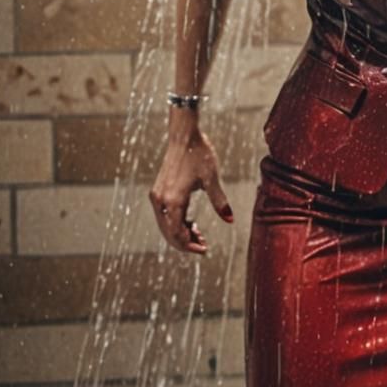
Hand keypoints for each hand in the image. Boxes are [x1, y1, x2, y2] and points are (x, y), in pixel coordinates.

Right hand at [148, 127, 233, 255]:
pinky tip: (191, 222)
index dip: (190, 246)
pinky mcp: (157, 191)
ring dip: (180, 233)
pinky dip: (175, 222)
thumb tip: (230, 220)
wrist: (184, 137)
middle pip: (169, 233)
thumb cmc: (199, 155)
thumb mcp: (212, 179)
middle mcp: (161, 201)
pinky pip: (164, 215)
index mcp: (174, 200)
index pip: (177, 234)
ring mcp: (157, 196)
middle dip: (185, 242)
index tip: (204, 249)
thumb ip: (220, 202)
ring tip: (199, 234)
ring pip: (165, 225)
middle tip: (204, 245)